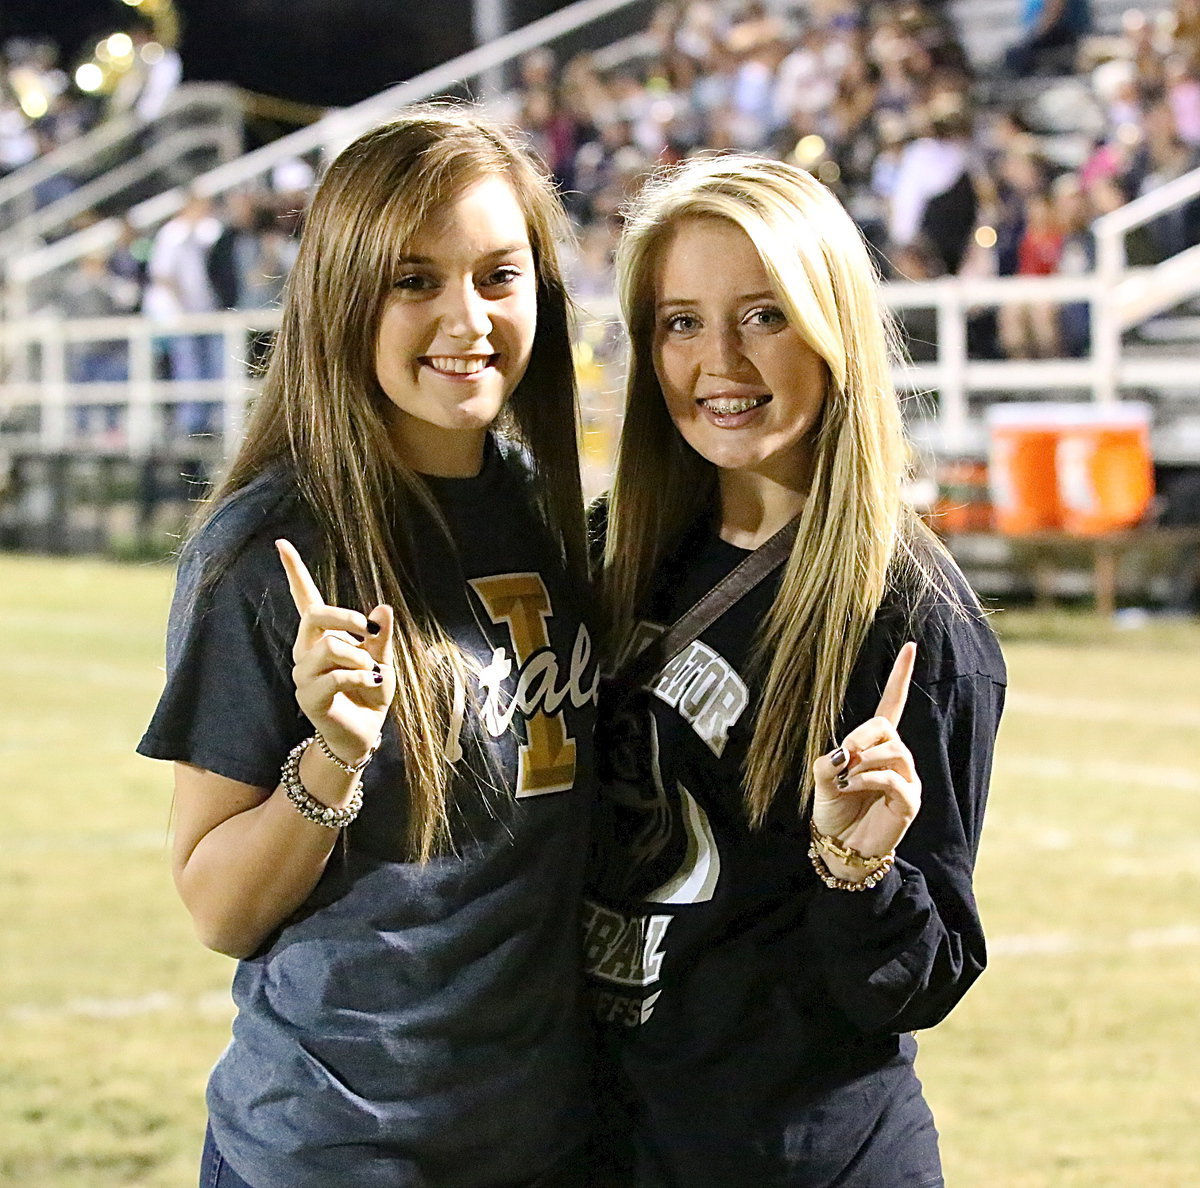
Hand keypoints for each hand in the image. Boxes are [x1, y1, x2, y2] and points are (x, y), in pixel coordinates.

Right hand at [276, 539, 395, 767]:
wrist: (365, 733)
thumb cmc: (371, 694)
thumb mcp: (382, 659)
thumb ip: (381, 636)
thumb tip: (383, 608)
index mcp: (322, 636)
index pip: (304, 598)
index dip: (294, 571)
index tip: (281, 543)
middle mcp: (306, 651)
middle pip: (316, 616)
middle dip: (347, 617)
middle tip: (370, 632)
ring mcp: (304, 674)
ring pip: (330, 647)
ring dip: (360, 658)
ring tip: (371, 673)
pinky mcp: (309, 697)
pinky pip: (336, 676)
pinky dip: (360, 678)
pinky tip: (369, 684)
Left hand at [810, 642, 920, 861]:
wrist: (839, 845)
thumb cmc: (833, 810)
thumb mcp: (821, 779)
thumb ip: (829, 760)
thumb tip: (844, 753)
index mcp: (875, 746)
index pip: (892, 705)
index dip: (901, 677)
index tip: (911, 647)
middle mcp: (896, 759)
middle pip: (887, 728)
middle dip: (862, 736)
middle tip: (843, 755)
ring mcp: (906, 781)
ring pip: (893, 752)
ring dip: (864, 761)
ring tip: (847, 778)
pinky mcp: (909, 803)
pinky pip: (895, 780)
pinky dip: (870, 779)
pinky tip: (853, 786)